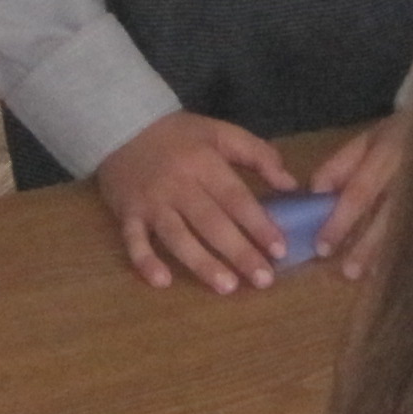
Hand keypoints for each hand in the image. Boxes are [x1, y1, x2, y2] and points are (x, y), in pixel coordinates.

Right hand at [97, 112, 296, 293]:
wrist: (122, 125)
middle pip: (211, 222)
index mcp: (204, 162)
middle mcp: (178, 184)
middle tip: (263, 280)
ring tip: (226, 287)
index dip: (258, 224)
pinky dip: (145, 261)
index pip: (235, 198)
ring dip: (201, 263)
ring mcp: (151, 202)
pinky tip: (162, 283)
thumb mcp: (221, 133)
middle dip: (239, 252)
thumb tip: (290, 185)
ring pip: (177, 236)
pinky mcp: (127, 214)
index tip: (279, 249)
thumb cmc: (179, 135)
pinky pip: (134, 241)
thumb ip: (258, 154)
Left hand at [310, 111, 409, 278]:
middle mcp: (410, 173)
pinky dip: (406, 251)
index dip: (341, 221)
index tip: (323, 248)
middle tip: (347, 272)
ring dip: (386, 253)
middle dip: (366, 246)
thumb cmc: (398, 135)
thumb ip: (339, 165)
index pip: (360, 192)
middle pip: (387, 216)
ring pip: (407, 227)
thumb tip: (316, 193)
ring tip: (368, 276)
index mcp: (387, 154)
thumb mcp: (367, 140)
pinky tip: (393, 268)